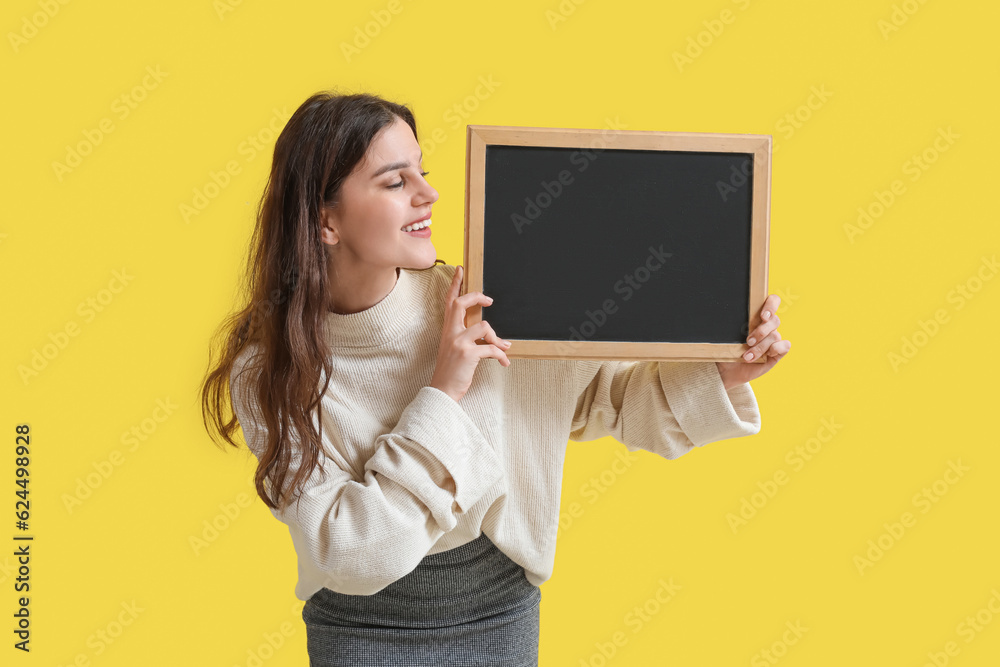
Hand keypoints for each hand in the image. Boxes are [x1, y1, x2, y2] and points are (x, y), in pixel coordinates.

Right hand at [429, 265, 511, 401]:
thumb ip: (469, 340)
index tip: (460, 270)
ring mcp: (458, 342)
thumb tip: (495, 340)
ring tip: (503, 348)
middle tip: (489, 300)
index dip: (455, 285)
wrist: (443, 391)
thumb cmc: (451, 372)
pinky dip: (501, 356)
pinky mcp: (468, 354)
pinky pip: (492, 348)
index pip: (449, 302)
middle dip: (477, 297)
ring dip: (497, 338)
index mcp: (447, 330)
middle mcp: (451, 333)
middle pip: (461, 303)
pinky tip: (504, 363)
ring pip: (484, 326)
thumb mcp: (455, 351)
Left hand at [715, 294, 790, 389]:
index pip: (772, 302)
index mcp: (756, 317)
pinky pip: (785, 346)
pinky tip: (765, 356)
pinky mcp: (777, 353)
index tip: (762, 316)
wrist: (727, 371)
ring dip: (760, 347)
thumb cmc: (725, 350)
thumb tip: (722, 312)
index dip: (771, 305)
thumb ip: (728, 323)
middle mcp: (767, 327)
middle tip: (748, 341)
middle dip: (761, 332)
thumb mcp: (725, 336)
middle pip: (775, 320)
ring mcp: (773, 340)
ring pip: (775, 336)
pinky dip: (775, 349)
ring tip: (746, 356)